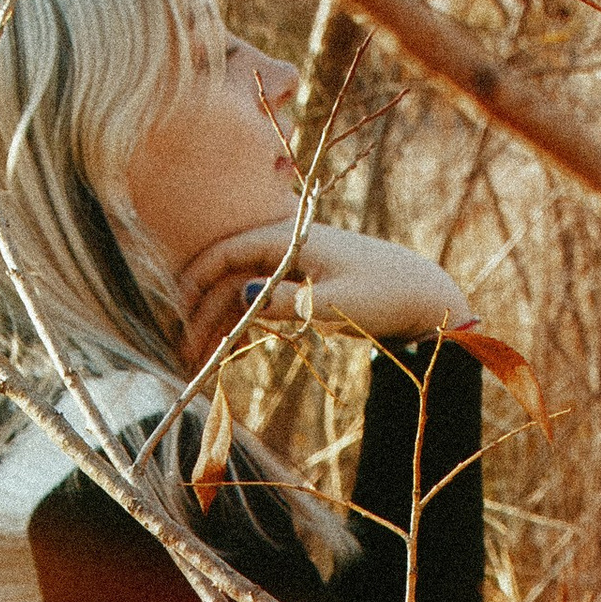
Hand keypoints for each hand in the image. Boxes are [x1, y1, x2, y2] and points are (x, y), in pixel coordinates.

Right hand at [177, 222, 469, 374]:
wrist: (425, 297)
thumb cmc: (386, 296)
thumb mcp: (335, 304)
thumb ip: (289, 301)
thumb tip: (244, 294)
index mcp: (291, 241)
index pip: (228, 252)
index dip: (196, 278)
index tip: (176, 311)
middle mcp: (288, 248)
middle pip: (230, 276)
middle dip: (204, 311)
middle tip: (187, 353)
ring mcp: (297, 267)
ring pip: (244, 292)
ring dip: (222, 322)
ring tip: (203, 360)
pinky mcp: (307, 286)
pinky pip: (264, 301)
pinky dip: (245, 323)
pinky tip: (232, 350)